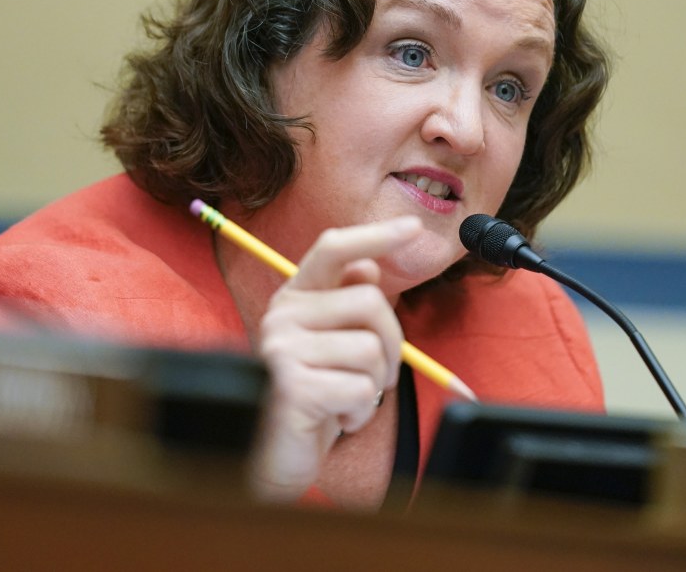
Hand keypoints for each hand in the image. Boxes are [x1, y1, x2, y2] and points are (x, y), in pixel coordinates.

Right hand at [249, 216, 420, 502]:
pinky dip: (361, 413)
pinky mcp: (291, 388)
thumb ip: (345, 304)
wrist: (271, 456)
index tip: (413, 228)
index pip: (332, 249)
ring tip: (346, 401)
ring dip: (375, 386)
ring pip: (371, 350)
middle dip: (391, 343)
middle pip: (369, 301)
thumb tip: (368, 266)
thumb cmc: (311, 396)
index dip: (375, 235)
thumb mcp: (330, 344)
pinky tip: (336, 419)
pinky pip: (361, 390)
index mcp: (294, 297)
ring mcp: (282, 350)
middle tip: (374, 375)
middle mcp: (282, 314)